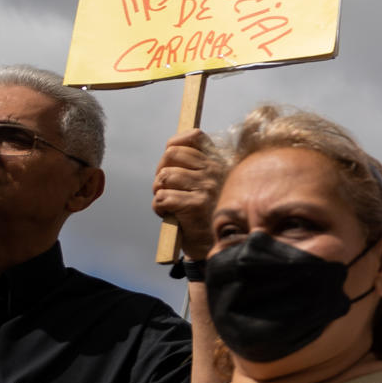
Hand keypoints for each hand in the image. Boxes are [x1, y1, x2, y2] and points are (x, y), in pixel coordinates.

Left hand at [152, 130, 224, 259]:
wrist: (221, 245)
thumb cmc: (210, 213)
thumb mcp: (210, 184)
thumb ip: (195, 167)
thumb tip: (168, 153)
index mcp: (219, 162)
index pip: (195, 137)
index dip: (175, 143)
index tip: (170, 159)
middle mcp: (215, 171)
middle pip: (171, 154)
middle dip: (161, 171)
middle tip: (165, 187)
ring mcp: (205, 187)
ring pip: (164, 177)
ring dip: (159, 191)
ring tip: (169, 204)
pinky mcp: (194, 205)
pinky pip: (162, 197)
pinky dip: (159, 207)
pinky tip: (168, 214)